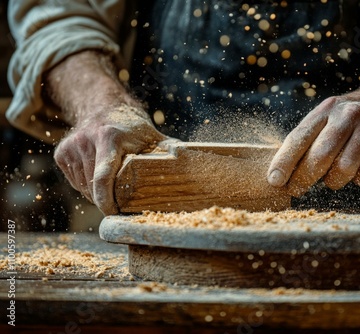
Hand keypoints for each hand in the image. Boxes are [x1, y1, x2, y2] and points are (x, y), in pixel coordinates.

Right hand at [54, 104, 171, 214]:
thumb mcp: (153, 136)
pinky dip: (86, 187)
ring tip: (112, 186)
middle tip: (121, 204)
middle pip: (93, 187)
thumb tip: (196, 162)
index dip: (106, 201)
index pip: (103, 177)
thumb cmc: (133, 128)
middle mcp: (86, 140)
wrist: (105, 107)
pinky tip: (98, 177)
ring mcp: (71, 147)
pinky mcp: (61, 153)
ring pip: (83, 187)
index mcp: (109, 137)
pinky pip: (75, 181)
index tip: (113, 214)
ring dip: (96, 194)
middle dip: (106, 200)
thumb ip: (170, 150)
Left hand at [267, 85, 359, 196]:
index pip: (298, 138)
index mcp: (325, 110)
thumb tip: (282, 172)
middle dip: (304, 179)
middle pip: (319, 157)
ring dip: (334, 181)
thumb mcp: (327, 118)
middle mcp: (346, 116)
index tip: (274, 181)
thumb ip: (307, 140)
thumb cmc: (350, 118)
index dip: (284, 162)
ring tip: (335, 176)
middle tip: (297, 189)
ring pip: (344, 169)